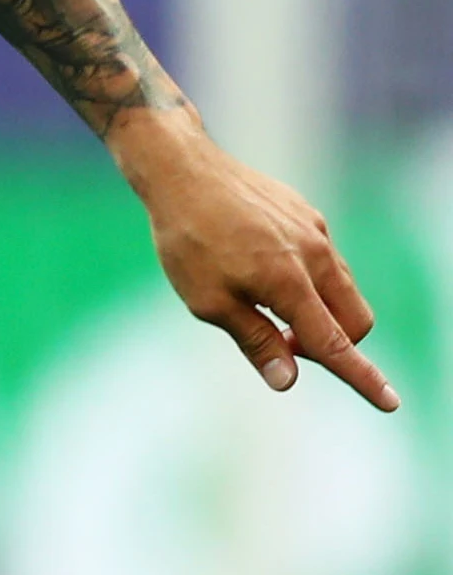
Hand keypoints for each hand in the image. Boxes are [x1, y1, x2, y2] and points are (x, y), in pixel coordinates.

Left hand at [114, 109, 399, 412]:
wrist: (184, 172)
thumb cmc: (188, 241)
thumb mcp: (208, 302)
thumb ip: (254, 340)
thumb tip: (287, 379)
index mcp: (290, 282)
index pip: (335, 343)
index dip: (362, 377)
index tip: (389, 402)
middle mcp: (315, 255)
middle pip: (354, 320)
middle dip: (333, 344)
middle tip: (282, 343)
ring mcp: (317, 232)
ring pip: (341, 290)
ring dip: (319, 312)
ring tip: (261, 303)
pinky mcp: (309, 216)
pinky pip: (324, 261)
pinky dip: (308, 281)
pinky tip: (260, 266)